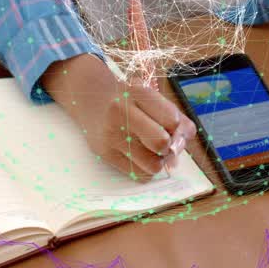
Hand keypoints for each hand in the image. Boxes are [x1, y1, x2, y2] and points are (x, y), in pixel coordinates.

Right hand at [40, 54, 196, 181]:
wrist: (90, 98)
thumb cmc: (131, 101)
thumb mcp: (154, 100)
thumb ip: (178, 122)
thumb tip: (177, 157)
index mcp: (139, 93)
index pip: (172, 120)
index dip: (177, 129)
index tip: (169, 127)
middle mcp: (121, 111)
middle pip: (161, 143)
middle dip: (168, 147)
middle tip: (162, 142)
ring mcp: (111, 134)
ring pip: (152, 165)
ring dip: (158, 161)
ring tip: (150, 151)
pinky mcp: (104, 153)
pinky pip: (139, 174)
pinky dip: (145, 169)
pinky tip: (138, 156)